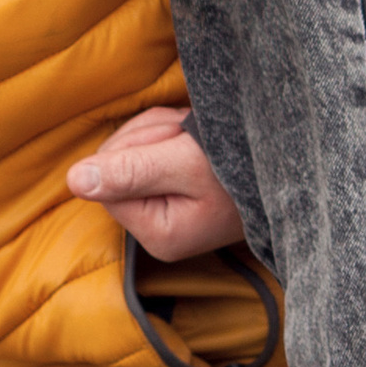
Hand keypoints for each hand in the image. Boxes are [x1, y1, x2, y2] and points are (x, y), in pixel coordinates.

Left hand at [67, 107, 246, 262]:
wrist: (291, 156)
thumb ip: (128, 172)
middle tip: (185, 137)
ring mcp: (169, 211)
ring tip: (195, 136)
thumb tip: (74, 181)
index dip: (130, 152)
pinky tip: (194, 136)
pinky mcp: (176, 192)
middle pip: (116, 167)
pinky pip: (151, 150)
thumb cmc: (243, 166)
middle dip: (146, 139)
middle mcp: (160, 230)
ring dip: (159, 132)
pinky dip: (169, 133)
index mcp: (159, 234)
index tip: (170, 143)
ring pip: (132, 153)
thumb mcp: (181, 164)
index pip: (107, 184)